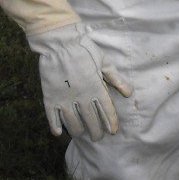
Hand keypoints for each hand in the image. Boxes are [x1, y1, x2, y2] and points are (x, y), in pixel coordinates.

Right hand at [26, 24, 132, 140]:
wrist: (59, 42)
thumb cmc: (84, 49)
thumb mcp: (104, 62)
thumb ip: (116, 79)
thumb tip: (129, 94)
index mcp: (96, 88)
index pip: (107, 112)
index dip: (111, 123)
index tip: (112, 132)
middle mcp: (82, 97)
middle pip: (91, 122)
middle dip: (96, 132)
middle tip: (97, 137)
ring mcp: (64, 99)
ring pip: (73, 124)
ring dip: (78, 131)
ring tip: (81, 133)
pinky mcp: (50, 97)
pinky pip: (52, 118)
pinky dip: (55, 127)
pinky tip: (59, 133)